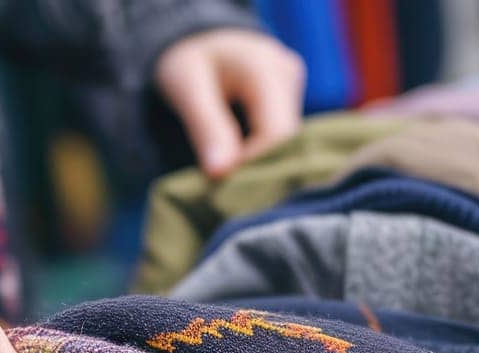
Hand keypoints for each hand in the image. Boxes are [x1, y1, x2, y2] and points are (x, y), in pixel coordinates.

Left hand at [154, 28, 305, 178]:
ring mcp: (291, 88)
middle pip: (286, 141)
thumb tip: (220, 174)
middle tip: (221, 189)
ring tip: (224, 174)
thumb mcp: (187, 87)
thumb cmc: (187, 58)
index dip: (254, 165)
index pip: (278, 134)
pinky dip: (258, 155)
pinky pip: (279, 138)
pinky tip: (235, 163)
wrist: (197, 38)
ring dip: (256, 164)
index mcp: (265, 69)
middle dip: (256, 169)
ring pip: (285, 143)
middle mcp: (288, 77)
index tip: (220, 182)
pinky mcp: (287, 101)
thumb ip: (206, 127)